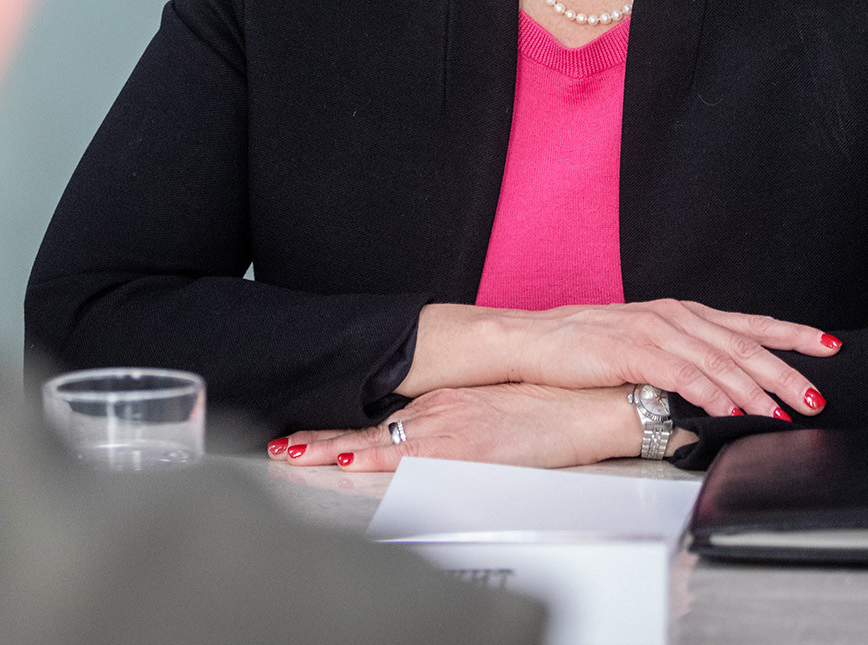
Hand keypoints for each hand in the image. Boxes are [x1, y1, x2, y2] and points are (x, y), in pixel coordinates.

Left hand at [267, 384, 655, 471]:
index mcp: (439, 405)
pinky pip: (410, 457)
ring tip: (295, 454)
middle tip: (282, 447)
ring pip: (377, 441)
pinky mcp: (464, 446)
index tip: (304, 437)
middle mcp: (436, 411)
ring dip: (333, 450)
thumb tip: (423, 446)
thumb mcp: (487, 417)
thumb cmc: (545, 412)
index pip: (378, 421)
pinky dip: (375, 459)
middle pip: (367, 429)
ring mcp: (447, 427)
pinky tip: (349, 461)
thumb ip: (451, 430)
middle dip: (321, 440)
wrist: (585, 406)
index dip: (338, 432)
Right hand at [401, 300, 839, 419]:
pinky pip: (680, 373)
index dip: (791, 334)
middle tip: (815, 395)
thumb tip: (719, 385)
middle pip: (742, 342)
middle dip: (784, 371)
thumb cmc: (580, 349)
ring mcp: (652, 329)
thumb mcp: (641, 347)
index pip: (748, 322)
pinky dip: (710, 391)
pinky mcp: (631, 349)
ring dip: (754, 388)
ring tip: (781, 412)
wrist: (530, 340)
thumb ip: (681, 360)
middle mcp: (672, 315)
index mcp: (680, 313)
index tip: (828, 346)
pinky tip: (729, 409)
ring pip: (718, 359)